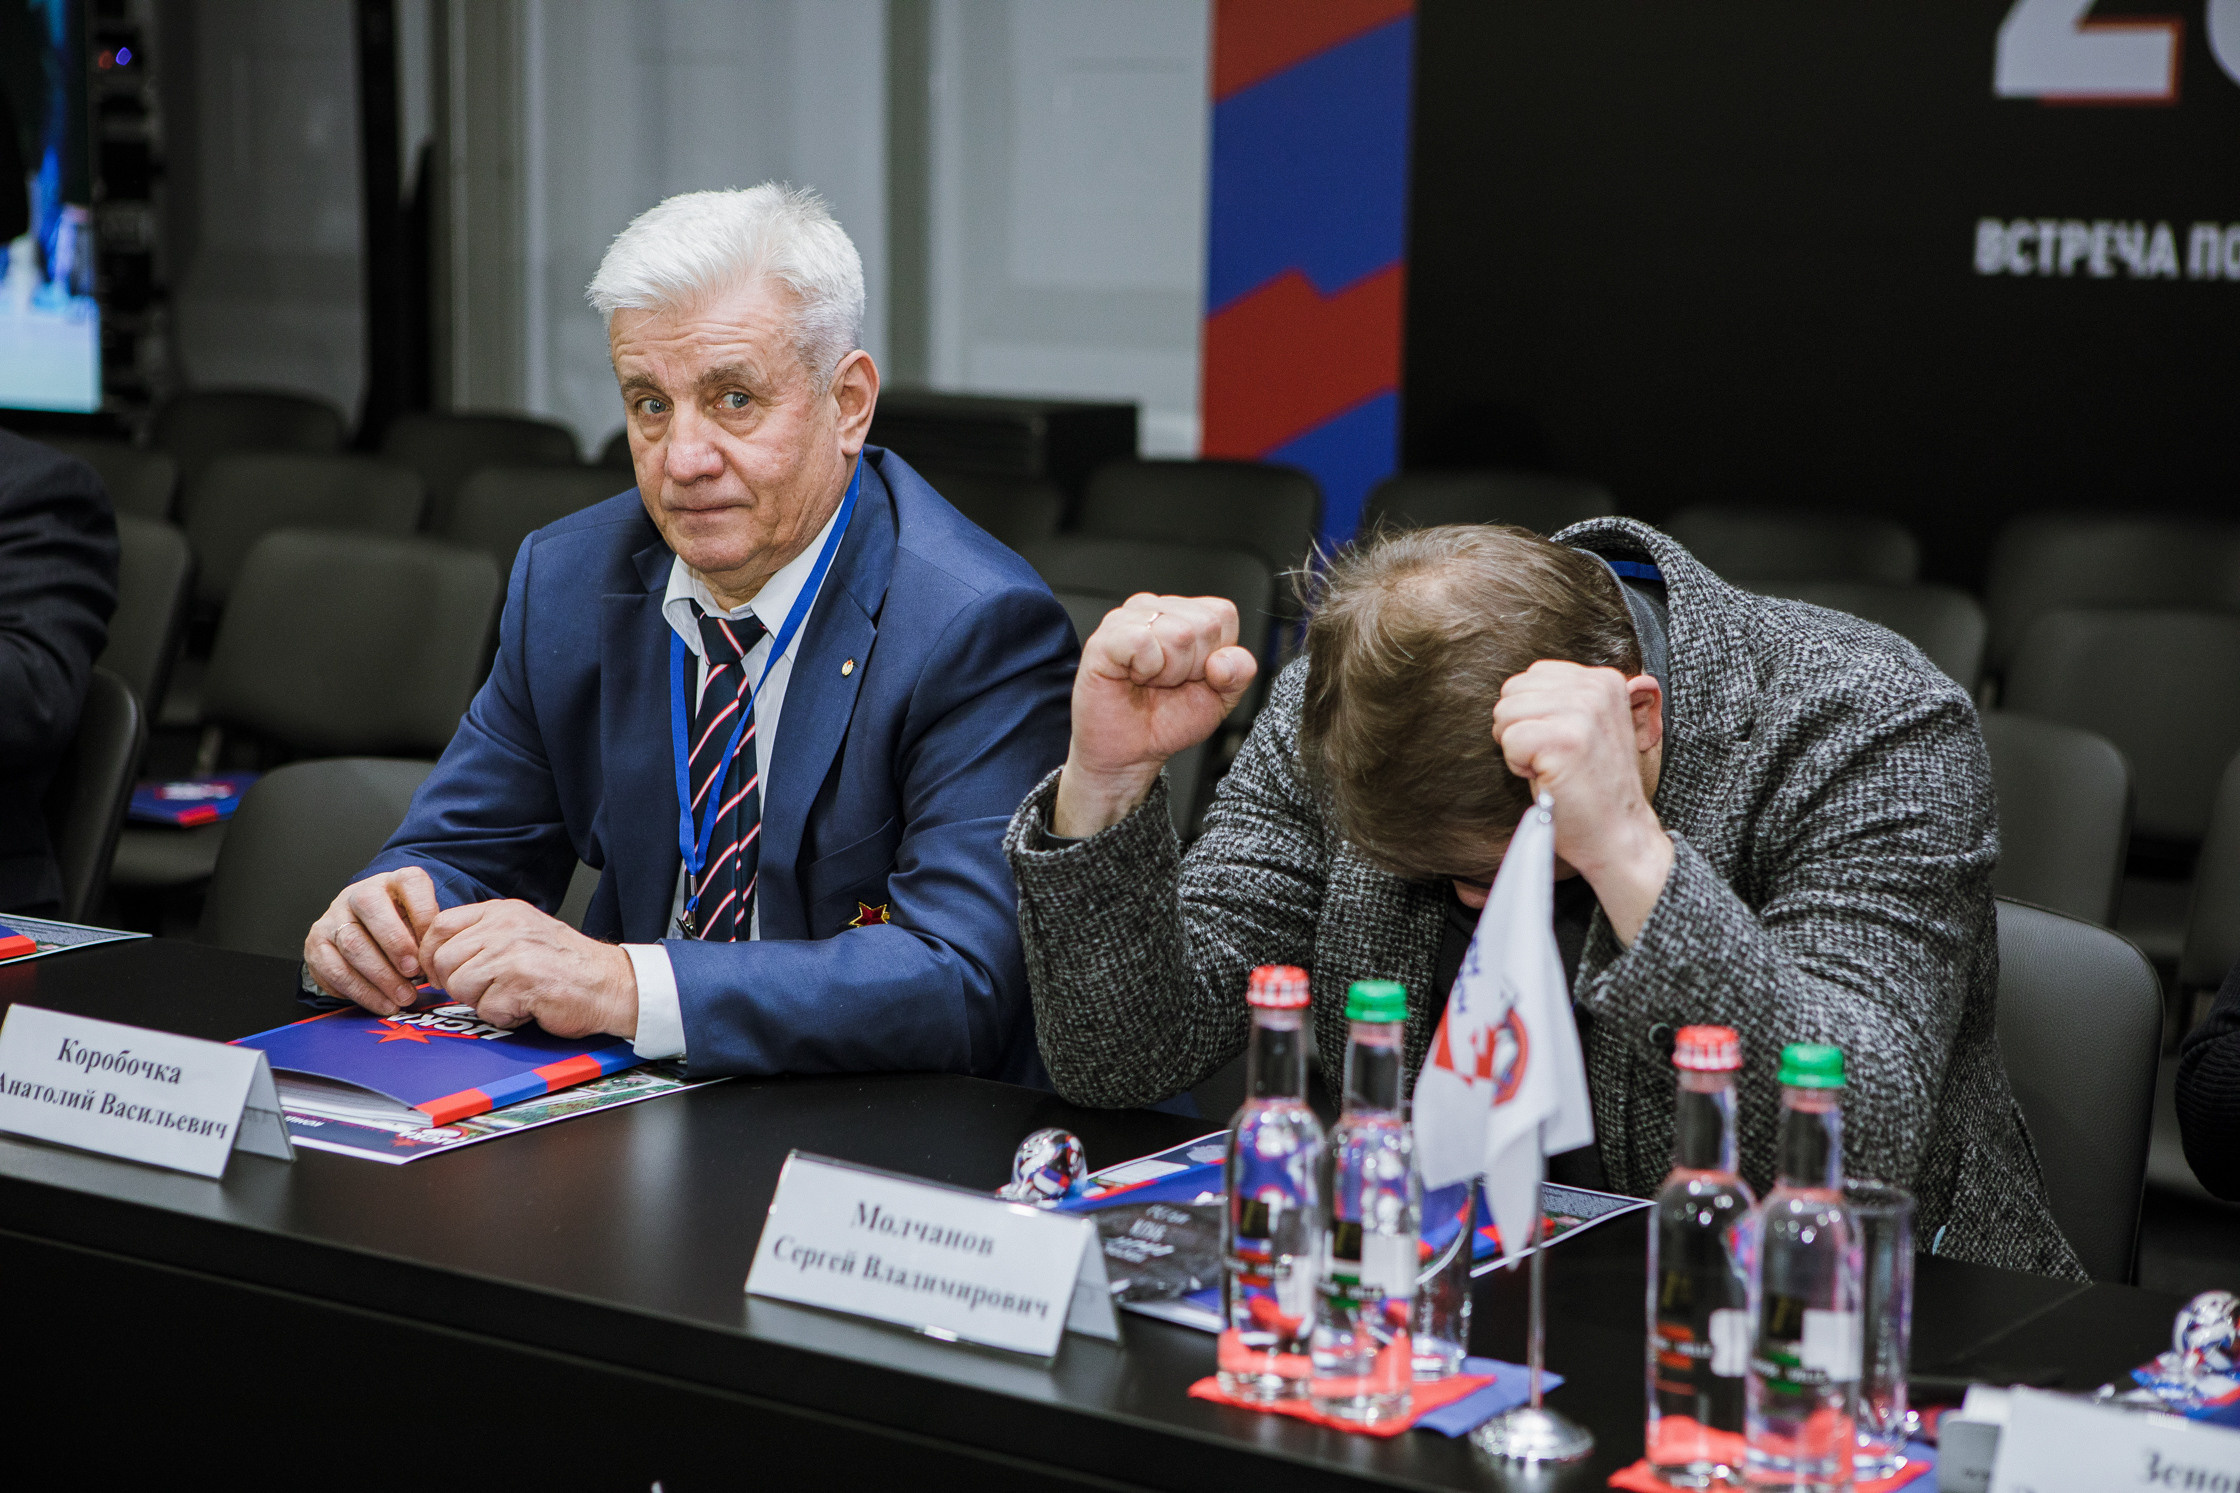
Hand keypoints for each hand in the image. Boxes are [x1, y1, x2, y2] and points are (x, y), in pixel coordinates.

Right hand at [306, 867, 440, 1015]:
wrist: (362, 933)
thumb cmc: (401, 929)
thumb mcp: (420, 923)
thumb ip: (430, 934)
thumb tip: (439, 960)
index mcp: (393, 882)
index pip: (410, 882)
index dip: (424, 914)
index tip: (435, 946)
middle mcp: (359, 893)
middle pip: (371, 907)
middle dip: (396, 943)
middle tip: (415, 972)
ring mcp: (334, 917)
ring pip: (352, 943)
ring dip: (381, 976)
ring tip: (404, 997)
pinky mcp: (316, 944)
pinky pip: (335, 970)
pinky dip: (362, 992)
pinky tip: (383, 1003)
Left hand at [415, 900, 638, 1039]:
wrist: (610, 985)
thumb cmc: (567, 966)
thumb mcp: (522, 932)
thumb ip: (484, 935)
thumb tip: (437, 954)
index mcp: (502, 912)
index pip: (440, 926)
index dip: (431, 955)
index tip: (442, 973)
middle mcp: (505, 927)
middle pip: (443, 960)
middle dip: (456, 984)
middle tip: (485, 991)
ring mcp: (512, 953)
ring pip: (460, 986)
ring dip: (482, 1001)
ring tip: (512, 997)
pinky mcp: (520, 983)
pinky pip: (487, 1009)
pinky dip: (504, 1016)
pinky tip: (527, 1007)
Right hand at [1052, 594, 1258, 835]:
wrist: (1130, 752)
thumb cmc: (1167, 719)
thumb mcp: (1220, 699)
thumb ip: (1239, 674)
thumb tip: (1223, 660)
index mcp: (1187, 615)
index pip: (1223, 615)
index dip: (1216, 654)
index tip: (1195, 675)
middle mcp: (1158, 609)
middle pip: (1204, 625)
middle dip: (1194, 667)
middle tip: (1169, 682)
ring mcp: (1128, 619)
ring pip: (1178, 632)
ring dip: (1169, 672)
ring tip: (1151, 681)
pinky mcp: (1104, 638)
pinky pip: (1142, 641)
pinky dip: (1145, 669)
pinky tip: (1133, 677)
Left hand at [1492, 660, 1672, 943]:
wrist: (1619, 835)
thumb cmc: (1593, 787)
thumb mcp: (1587, 726)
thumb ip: (1562, 697)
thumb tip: (1514, 686)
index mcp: (1603, 679)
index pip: (1532, 675)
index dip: (1532, 715)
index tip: (1562, 744)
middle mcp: (1596, 688)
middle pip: (1512, 691)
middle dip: (1520, 728)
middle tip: (1554, 758)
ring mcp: (1583, 711)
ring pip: (1505, 713)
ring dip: (1519, 747)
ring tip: (1553, 767)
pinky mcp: (1566, 740)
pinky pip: (1509, 740)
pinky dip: (1518, 766)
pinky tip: (1549, 777)